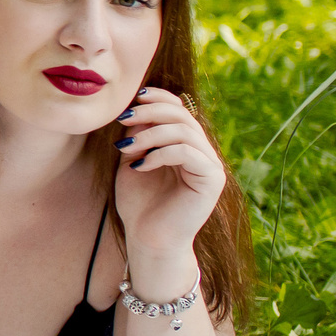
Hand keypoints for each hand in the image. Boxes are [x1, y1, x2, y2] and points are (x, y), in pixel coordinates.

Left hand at [111, 88, 227, 266]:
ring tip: (126, 148)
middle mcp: (202, 151)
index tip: (132, 99)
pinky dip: (160, 153)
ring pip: (184, 131)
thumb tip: (136, 109)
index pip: (179, 108)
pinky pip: (188, 152)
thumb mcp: (132, 159)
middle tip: (123, 120)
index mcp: (185, 144)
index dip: (158, 98)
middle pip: (182, 115)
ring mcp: (210, 165)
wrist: (147, 238)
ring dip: (150, 134)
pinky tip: (140, 165)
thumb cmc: (138, 202)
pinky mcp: (212, 179)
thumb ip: (137, 135)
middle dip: (149, 112)